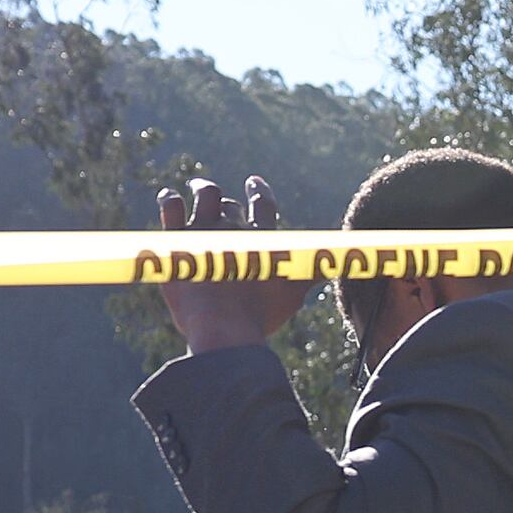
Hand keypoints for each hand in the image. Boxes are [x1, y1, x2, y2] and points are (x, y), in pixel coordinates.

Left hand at [153, 172, 314, 359]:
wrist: (224, 330)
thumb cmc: (262, 316)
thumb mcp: (294, 294)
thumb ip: (315, 272)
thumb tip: (343, 261)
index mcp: (263, 238)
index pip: (262, 203)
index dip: (258, 190)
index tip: (253, 183)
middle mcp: (235, 229)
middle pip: (230, 207)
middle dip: (227, 206)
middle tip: (223, 208)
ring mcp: (204, 232)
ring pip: (205, 194)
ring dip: (203, 188)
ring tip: (199, 188)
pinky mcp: (177, 241)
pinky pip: (171, 205)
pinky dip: (170, 198)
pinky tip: (169, 197)